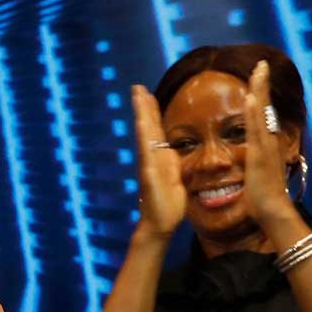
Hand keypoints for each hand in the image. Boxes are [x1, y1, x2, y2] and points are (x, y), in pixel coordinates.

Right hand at [129, 84, 185, 239]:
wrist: (160, 224)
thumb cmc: (168, 202)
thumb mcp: (174, 175)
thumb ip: (171, 160)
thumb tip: (169, 148)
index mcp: (158, 157)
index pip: (154, 129)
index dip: (150, 110)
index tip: (145, 92)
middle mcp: (150, 159)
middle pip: (146, 128)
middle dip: (142, 107)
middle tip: (137, 87)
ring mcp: (148, 167)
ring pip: (144, 138)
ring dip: (142, 118)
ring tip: (138, 100)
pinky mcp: (150, 178)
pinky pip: (147, 157)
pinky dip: (144, 142)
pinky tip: (142, 130)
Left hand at [239, 60, 304, 239]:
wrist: (272, 210)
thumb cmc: (263, 196)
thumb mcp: (258, 171)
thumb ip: (257, 159)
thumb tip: (255, 154)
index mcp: (266, 143)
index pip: (263, 113)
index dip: (261, 95)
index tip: (258, 76)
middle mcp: (269, 141)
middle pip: (266, 107)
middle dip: (263, 84)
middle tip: (261, 63)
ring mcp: (265, 147)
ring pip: (263, 114)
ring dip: (260, 91)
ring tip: (258, 70)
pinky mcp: (259, 156)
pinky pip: (256, 131)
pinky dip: (255, 114)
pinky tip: (252, 98)